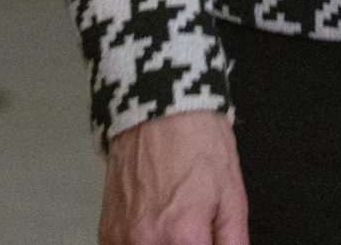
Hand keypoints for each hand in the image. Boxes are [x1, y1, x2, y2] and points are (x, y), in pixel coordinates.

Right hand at [100, 109, 248, 244]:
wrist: (157, 109)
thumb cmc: (194, 142)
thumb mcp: (232, 197)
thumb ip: (233, 243)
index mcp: (181, 236)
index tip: (207, 243)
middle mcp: (146, 241)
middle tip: (195, 235)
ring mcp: (121, 239)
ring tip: (176, 230)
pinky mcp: (107, 233)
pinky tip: (158, 233)